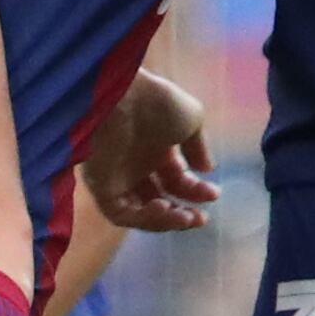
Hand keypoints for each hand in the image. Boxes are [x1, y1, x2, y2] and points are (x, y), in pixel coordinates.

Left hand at [81, 68, 214, 232]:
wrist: (121, 96)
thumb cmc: (155, 102)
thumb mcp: (191, 118)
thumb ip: (199, 147)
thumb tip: (206, 169)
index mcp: (155, 147)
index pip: (175, 180)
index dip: (195, 191)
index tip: (213, 194)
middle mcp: (135, 165)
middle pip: (159, 199)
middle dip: (182, 212)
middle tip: (201, 218)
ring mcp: (116, 177)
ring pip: (140, 212)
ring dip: (165, 220)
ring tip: (186, 218)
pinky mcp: (100, 187)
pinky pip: (121, 213)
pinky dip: (144, 217)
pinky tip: (165, 207)